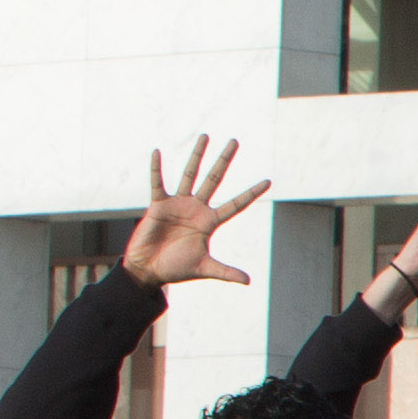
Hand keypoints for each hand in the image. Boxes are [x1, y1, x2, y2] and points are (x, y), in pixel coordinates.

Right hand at [118, 138, 267, 291]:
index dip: (251, 193)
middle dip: (224, 161)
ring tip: (205, 136)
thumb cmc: (176, 268)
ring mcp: (178, 204)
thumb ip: (225, 272)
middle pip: (214, 179)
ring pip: (189, 174)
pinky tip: (157, 152)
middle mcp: (197, 209)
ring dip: (196, 156)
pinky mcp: (158, 204)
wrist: (148, 269)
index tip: (268, 181)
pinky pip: (157, 182)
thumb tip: (249, 282)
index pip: (236, 204)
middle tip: (235, 141)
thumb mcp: (204, 268)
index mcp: (210, 222)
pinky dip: (156, 168)